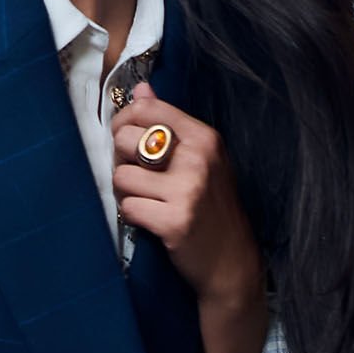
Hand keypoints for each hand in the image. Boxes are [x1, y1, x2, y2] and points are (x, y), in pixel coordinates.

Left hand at [111, 84, 263, 312]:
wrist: (232, 262)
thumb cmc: (213, 209)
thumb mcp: (203, 160)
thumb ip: (170, 124)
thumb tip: (140, 90)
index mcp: (204, 138)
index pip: (147, 109)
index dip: (124, 121)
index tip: (126, 139)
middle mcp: (197, 159)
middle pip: (126, 139)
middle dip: (121, 160)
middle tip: (136, 177)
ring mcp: (187, 190)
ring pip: (121, 177)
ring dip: (125, 192)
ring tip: (145, 201)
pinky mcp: (173, 221)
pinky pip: (128, 208)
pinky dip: (132, 216)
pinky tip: (149, 220)